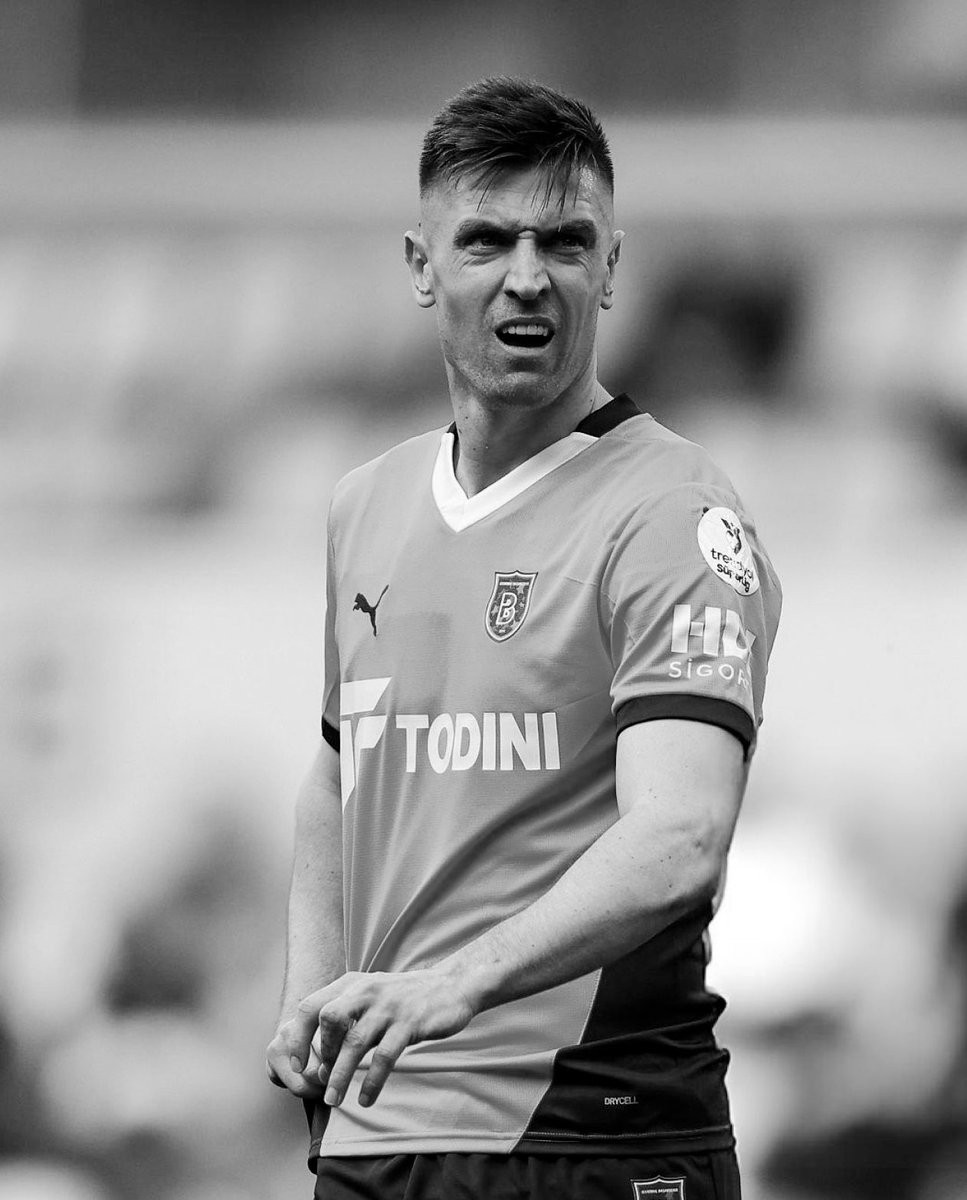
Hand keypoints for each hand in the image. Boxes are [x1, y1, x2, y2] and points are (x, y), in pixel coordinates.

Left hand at [275, 967, 476, 1108]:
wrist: (451, 986)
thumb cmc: (405, 999)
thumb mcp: (372, 999)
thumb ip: (348, 1023)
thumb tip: (321, 1064)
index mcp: (352, 984)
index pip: (311, 1007)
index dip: (298, 1038)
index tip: (296, 1066)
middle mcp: (366, 990)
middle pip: (328, 1019)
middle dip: (318, 1054)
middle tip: (318, 1082)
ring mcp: (388, 1005)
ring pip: (355, 1042)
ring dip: (340, 1075)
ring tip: (334, 1101)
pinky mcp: (409, 1022)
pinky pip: (384, 1056)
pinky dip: (372, 1081)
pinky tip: (366, 1099)